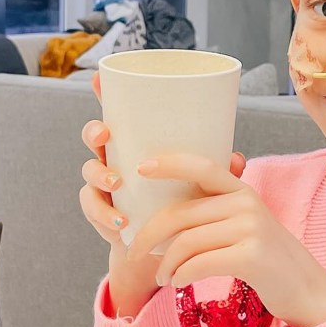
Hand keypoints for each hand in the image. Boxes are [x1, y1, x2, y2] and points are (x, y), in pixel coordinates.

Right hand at [78, 74, 248, 318]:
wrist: (165, 248)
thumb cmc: (183, 204)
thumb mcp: (202, 185)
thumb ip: (216, 172)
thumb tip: (237, 158)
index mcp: (135, 143)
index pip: (116, 112)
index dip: (104, 92)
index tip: (100, 78)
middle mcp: (114, 159)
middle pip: (94, 136)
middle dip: (95, 131)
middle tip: (106, 134)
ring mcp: (103, 185)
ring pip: (89, 171)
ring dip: (100, 174)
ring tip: (118, 182)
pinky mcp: (101, 212)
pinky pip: (93, 207)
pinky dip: (104, 213)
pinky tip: (121, 220)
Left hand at [126, 154, 325, 326]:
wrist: (306, 289)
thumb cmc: (267, 259)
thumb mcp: (246, 225)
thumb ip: (217, 212)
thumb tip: (169, 212)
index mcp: (242, 191)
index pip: (202, 167)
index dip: (170, 164)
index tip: (141, 168)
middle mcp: (247, 204)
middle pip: (181, 213)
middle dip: (149, 235)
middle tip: (135, 253)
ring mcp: (251, 229)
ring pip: (186, 242)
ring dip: (166, 263)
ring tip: (162, 277)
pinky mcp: (251, 257)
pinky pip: (199, 263)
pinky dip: (181, 275)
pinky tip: (177, 283)